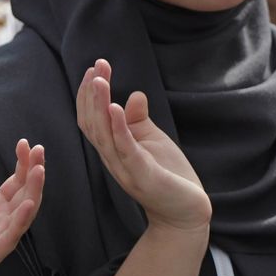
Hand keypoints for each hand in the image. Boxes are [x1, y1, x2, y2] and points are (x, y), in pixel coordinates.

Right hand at [75, 59, 210, 231]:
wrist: (185, 210)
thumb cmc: (168, 175)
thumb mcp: (152, 141)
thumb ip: (139, 121)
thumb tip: (134, 94)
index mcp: (113, 149)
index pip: (92, 118)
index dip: (89, 94)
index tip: (95, 67)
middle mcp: (112, 158)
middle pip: (92, 122)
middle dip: (91, 93)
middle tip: (95, 66)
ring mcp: (125, 168)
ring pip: (103, 133)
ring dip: (99, 104)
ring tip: (98, 79)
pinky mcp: (142, 175)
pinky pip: (125, 148)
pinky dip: (118, 127)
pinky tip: (115, 107)